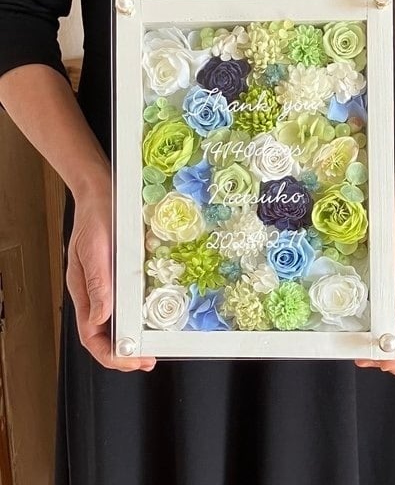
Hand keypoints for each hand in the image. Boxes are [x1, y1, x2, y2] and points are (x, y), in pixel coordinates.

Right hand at [66, 175, 155, 371]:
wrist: (101, 192)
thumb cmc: (94, 218)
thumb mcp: (94, 249)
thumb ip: (97, 284)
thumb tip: (100, 319)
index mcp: (83, 291)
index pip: (92, 335)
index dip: (110, 354)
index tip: (131, 361)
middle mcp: (96, 293)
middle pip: (105, 335)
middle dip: (124, 353)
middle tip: (147, 359)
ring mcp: (109, 285)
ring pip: (117, 322)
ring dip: (132, 338)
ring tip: (150, 347)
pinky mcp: (121, 274)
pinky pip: (128, 302)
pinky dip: (138, 317)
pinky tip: (152, 319)